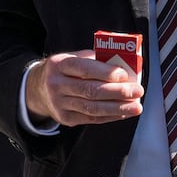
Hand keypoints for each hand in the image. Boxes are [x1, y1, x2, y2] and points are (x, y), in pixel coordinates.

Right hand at [26, 50, 144, 126]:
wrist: (40, 88)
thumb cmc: (65, 70)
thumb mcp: (74, 57)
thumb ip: (95, 60)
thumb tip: (125, 66)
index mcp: (59, 64)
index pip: (83, 68)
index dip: (105, 72)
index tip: (124, 75)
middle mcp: (57, 85)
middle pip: (90, 90)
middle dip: (117, 92)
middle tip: (137, 91)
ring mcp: (59, 104)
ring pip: (92, 108)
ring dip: (118, 108)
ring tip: (135, 106)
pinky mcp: (66, 118)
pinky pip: (92, 119)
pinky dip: (110, 116)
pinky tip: (124, 112)